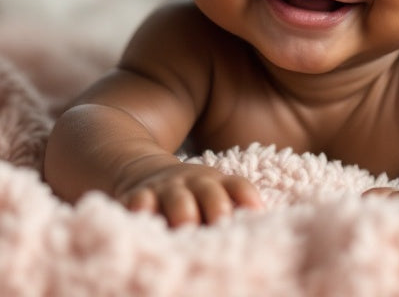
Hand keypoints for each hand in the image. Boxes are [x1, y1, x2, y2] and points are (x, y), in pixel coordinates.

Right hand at [116, 163, 263, 226]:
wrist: (143, 171)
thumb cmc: (188, 193)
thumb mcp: (210, 191)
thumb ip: (231, 205)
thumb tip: (259, 228)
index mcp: (215, 183)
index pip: (237, 185)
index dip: (247, 196)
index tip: (257, 210)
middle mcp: (193, 183)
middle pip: (209, 192)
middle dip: (217, 206)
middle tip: (222, 222)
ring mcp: (166, 189)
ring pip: (177, 198)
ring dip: (183, 211)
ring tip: (187, 226)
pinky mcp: (139, 197)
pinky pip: (139, 202)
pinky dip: (141, 210)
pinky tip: (143, 218)